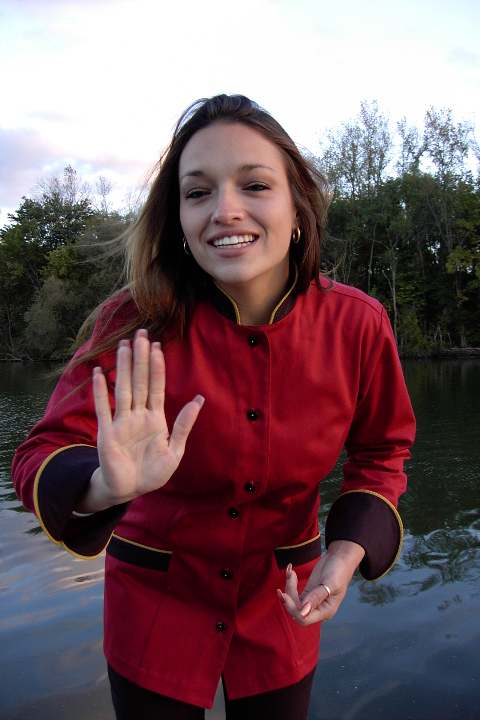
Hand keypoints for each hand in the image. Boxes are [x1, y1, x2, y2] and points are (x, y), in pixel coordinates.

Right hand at [77, 329, 203, 511]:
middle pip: (139, 381)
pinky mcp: (107, 433)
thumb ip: (184, 426)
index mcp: (155, 418)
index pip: (156, 386)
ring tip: (123, 345)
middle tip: (140, 334)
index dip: (156, 366)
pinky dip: (101, 392)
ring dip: (123, 367)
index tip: (157, 346)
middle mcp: (137, 415)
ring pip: (123, 389)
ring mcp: (121, 422)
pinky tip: (99, 373)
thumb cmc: (153, 472)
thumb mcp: (174, 451)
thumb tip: (199, 400)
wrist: (130, 490)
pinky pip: (103, 409)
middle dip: (140, 358)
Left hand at [277, 540, 364, 625]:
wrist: (340, 558)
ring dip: (289, 588)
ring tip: (290, 570)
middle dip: (289, 598)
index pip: (305, 619)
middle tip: (288, 579)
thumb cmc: (339, 571)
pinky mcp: (307, 593)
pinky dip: (291, 584)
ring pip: (294, 602)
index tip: (285, 595)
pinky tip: (291, 572)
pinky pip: (295, 594)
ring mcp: (311, 601)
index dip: (293, 610)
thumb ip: (316, 597)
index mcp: (326, 611)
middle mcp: (318, 610)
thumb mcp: (330, 583)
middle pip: (297, 611)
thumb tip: (303, 612)